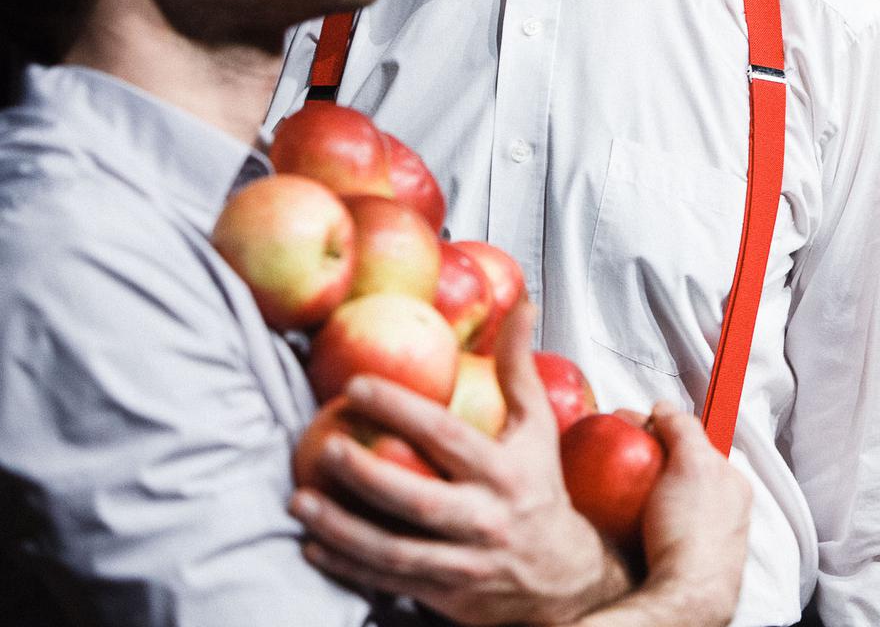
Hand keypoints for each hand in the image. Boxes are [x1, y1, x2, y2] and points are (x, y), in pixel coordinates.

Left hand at [289, 303, 630, 624]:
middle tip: (324, 445)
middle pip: (417, 499)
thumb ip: (519, 368)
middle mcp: (486, 517)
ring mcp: (464, 561)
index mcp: (505, 471)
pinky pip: (388, 580)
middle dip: (366, 474)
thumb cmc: (540, 487)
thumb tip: (521, 303)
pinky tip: (312, 546)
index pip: (447, 436)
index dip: (401, 409)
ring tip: (300, 500)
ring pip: (394, 549)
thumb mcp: (538, 427)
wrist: (562, 576)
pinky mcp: (445, 593)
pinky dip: (347, 565)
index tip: (357, 386)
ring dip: (342, 527)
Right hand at [576, 404, 752, 625]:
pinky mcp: (675, 555)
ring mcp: (699, 534)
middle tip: (619, 449)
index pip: (699, 439)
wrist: (683, 599)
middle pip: (679, 466)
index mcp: (733, 484)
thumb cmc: (692, 533)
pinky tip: (615, 514)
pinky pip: (652, 523)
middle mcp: (721, 509)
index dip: (666, 425)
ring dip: (639, 484)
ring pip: (665, 495)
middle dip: (649, 454)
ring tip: (611, 480)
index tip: (637, 423)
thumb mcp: (693, 464)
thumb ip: (684, 429)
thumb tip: (665, 409)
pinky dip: (634, 513)